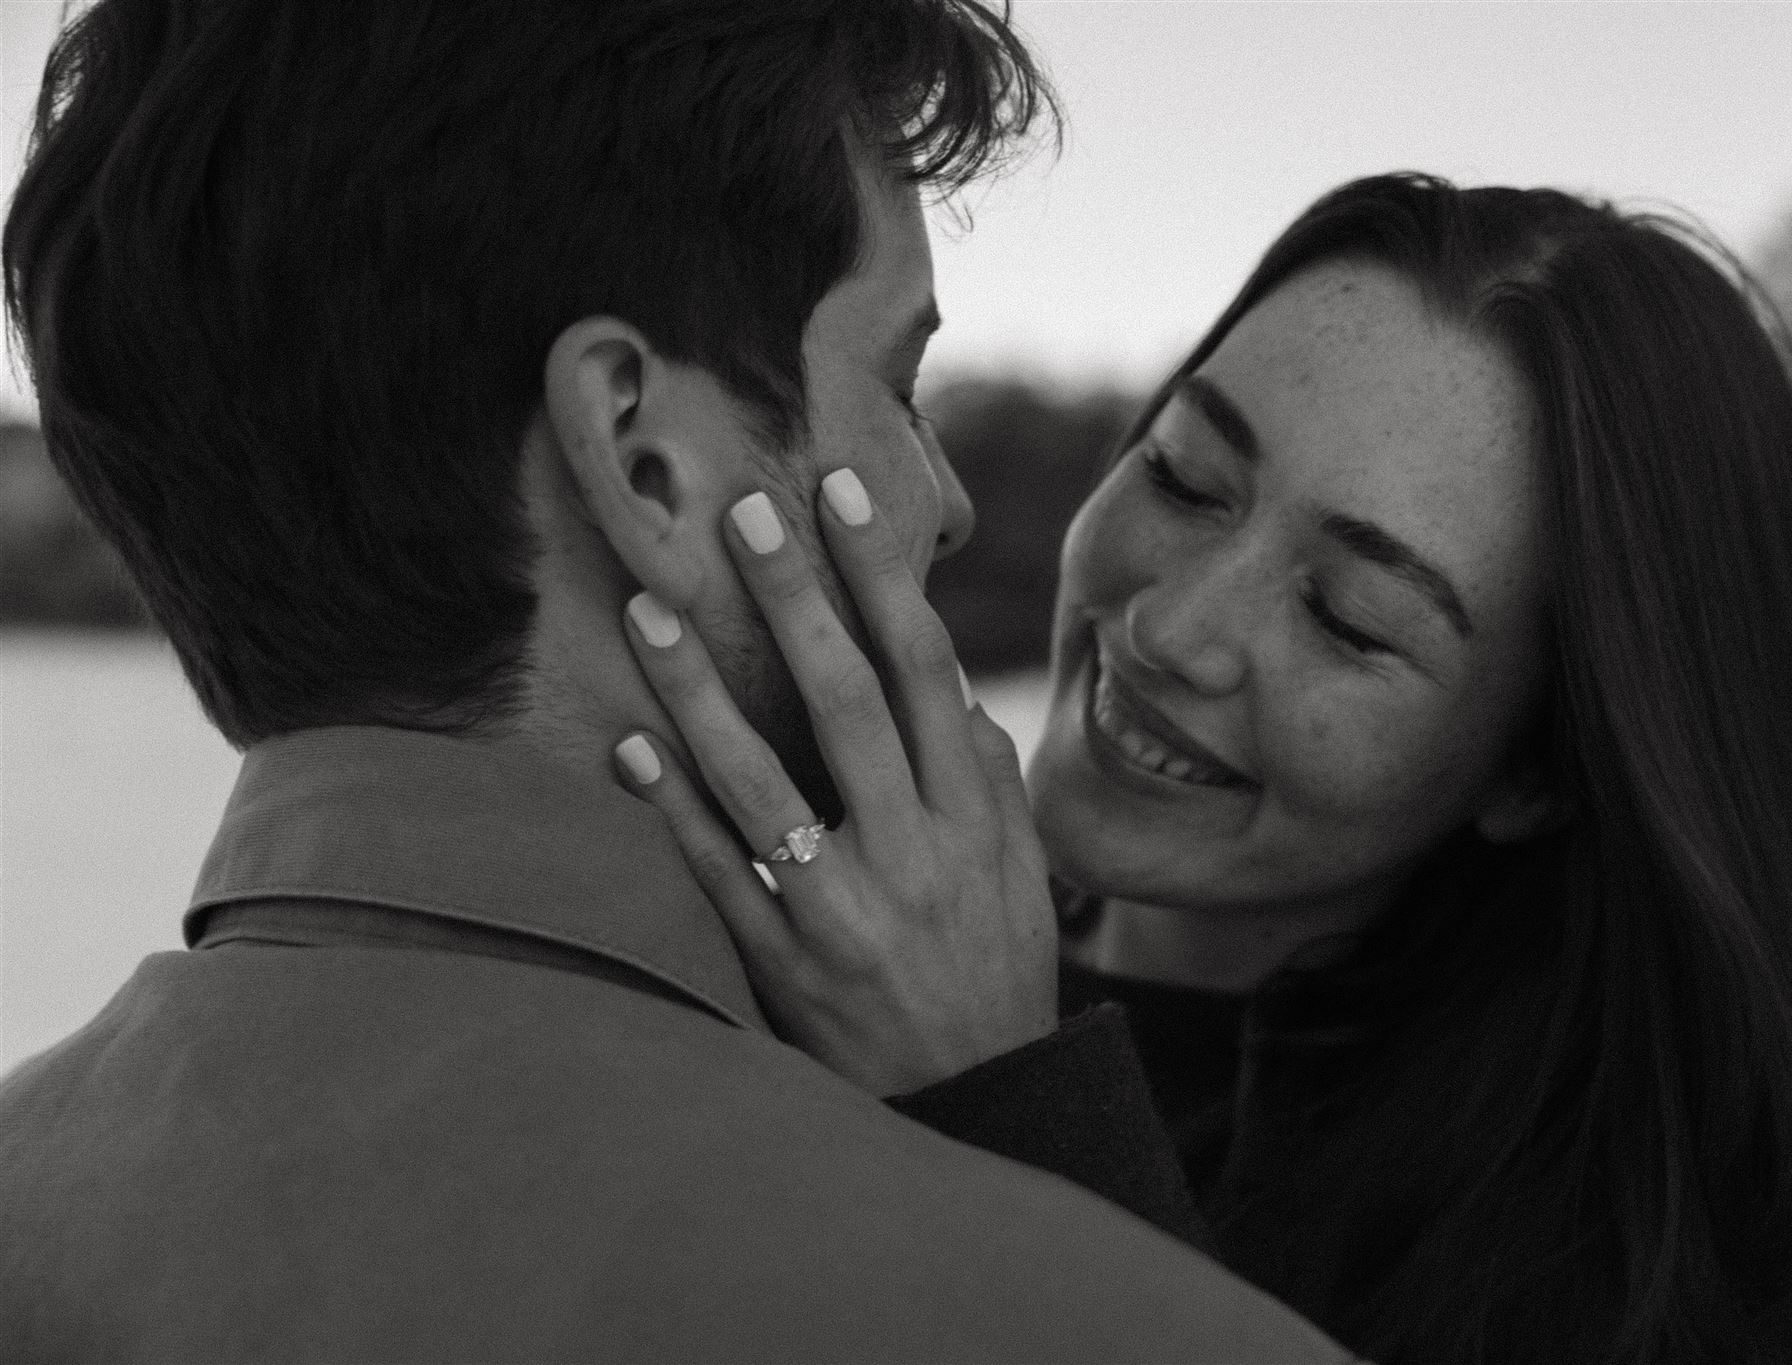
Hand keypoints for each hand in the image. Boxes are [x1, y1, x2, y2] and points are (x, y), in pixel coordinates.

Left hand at [611, 469, 1057, 1096]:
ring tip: (650, 612)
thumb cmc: (996, 977)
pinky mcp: (786, 963)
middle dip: (795, 599)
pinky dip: (672, 810)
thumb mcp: (1020, 878)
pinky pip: (719, 874)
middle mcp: (915, 852)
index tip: (840, 494)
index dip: (881, 577)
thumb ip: (990, 784)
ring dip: (701, 691)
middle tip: (744, 513)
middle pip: (847, 700)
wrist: (975, 1105)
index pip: (924, 669)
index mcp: (974, 817)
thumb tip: (948, 695)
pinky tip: (628, 749)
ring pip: (763, 780)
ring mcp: (845, 909)